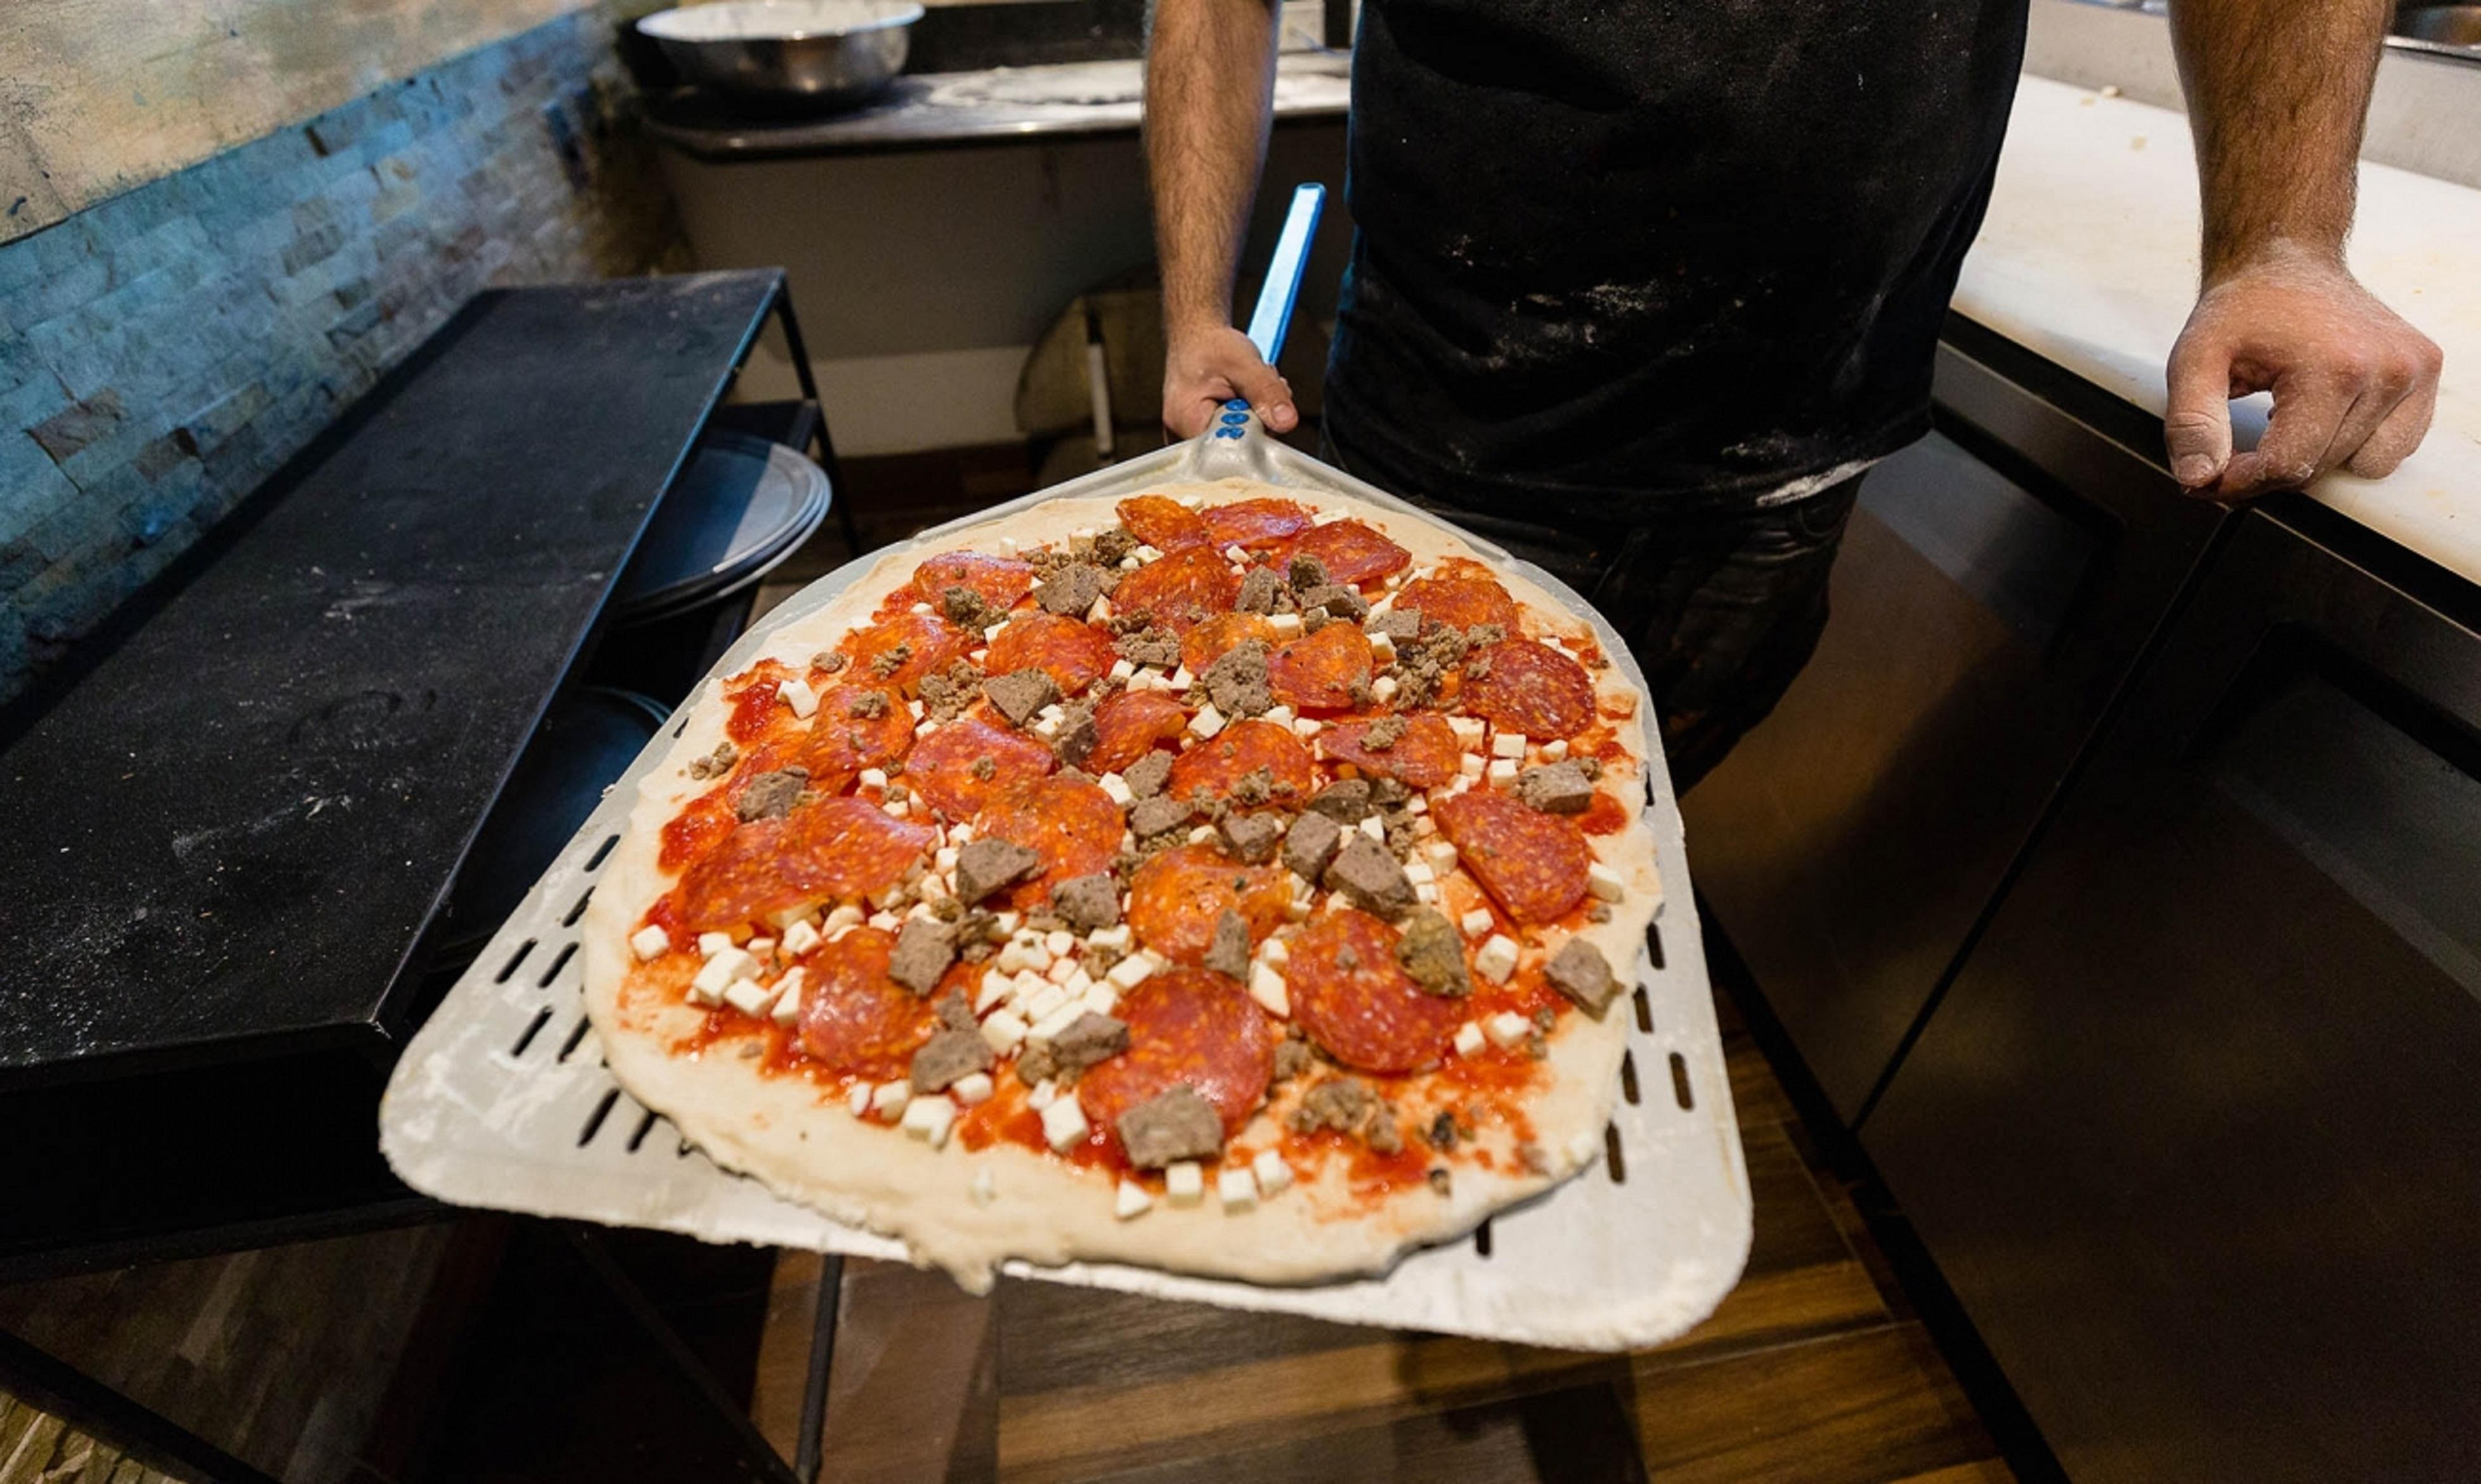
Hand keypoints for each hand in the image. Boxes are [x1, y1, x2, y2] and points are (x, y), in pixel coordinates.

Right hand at [1162, 323, 1297, 438]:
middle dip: (1259, 417)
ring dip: (1257, 411)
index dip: (1257, 432)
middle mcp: (1185, 435)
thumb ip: (1266, 392)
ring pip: (1242, 437)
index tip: (1263, 406)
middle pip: (1238, 445)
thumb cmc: (1210, 344)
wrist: (1195, 334)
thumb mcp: (1243, 363)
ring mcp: (1195, 434)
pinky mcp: (1207, 430)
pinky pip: (1237, 430)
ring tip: (1251, 384)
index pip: (1232, 449)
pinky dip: (1249, 412)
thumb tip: (1287, 422)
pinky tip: (1246, 392)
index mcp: (1187, 423)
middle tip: (1258, 387)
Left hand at [2164, 246, 2442, 499]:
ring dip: (2314, 457)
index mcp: (2334, 368)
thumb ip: (2192, 424)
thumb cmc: (2242, 308)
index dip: (2240, 482)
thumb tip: (2197, 479)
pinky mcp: (2425, 372)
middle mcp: (2387, 371)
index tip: (2208, 478)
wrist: (2286, 261)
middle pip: (2320, 468)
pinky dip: (2354, 444)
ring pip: (2358, 465)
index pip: (2289, 465)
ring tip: (2285, 416)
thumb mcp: (2195, 360)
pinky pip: (2392, 447)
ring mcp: (2414, 371)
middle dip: (2268, 471)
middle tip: (2233, 449)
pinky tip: (2323, 413)